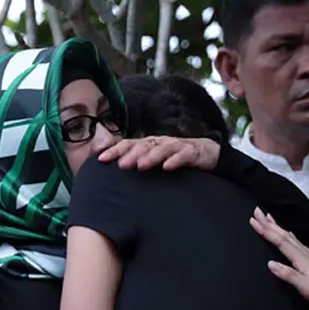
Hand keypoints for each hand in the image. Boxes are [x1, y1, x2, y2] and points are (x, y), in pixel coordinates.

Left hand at [98, 135, 220, 171]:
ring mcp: (177, 146)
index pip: (129, 144)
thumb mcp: (155, 158)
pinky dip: (175, 160)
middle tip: (121, 165)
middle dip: (132, 154)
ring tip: (142, 166)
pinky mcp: (193, 153)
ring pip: (162, 148)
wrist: (208, 153)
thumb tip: (113, 165)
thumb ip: (137, 160)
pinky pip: (183, 155)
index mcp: (150, 144)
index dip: (115, 150)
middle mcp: (161, 142)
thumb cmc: (177, 158)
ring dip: (151, 156)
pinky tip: (167, 168)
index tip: (100, 159)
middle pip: (144, 145)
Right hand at [250, 208, 308, 309]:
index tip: (254, 219)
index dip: (267, 231)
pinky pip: (297, 246)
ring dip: (279, 229)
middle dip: (271, 224)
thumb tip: (271, 264)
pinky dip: (289, 239)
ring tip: (269, 220)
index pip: (282, 242)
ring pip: (291, 239)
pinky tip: (289, 239)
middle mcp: (308, 258)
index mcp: (304, 261)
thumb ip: (290, 276)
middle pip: (286, 236)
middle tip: (258, 211)